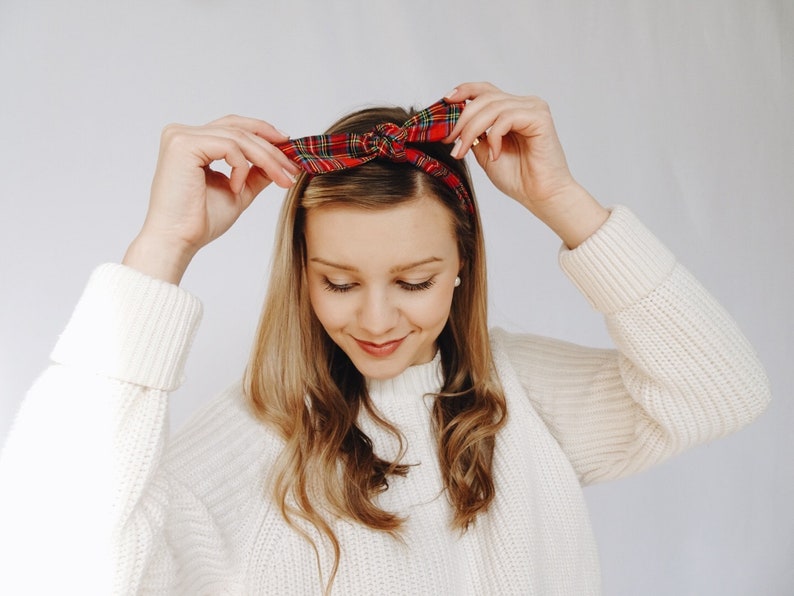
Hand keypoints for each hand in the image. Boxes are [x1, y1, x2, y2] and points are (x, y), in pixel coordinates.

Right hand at [123, 115, 301, 283]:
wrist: (178, 240)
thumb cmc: (200, 221)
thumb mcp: (238, 191)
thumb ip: (255, 173)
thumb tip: (280, 160)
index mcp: (192, 142)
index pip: (233, 126)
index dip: (263, 132)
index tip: (289, 147)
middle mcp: (182, 134)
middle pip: (239, 128)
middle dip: (272, 148)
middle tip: (293, 167)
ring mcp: (180, 136)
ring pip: (238, 137)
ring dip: (266, 158)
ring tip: (281, 179)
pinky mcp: (183, 144)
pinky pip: (228, 146)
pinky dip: (240, 167)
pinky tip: (236, 187)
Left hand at [445, 82, 607, 247]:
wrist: (540, 197)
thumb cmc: (518, 178)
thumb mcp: (485, 152)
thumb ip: (474, 134)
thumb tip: (452, 122)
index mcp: (512, 109)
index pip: (485, 90)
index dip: (464, 91)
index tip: (445, 101)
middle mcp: (524, 104)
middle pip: (485, 97)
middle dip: (462, 120)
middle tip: (450, 141)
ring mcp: (533, 109)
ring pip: (492, 107)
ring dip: (472, 130)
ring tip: (464, 151)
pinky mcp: (540, 118)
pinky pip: (506, 118)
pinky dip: (495, 137)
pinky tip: (495, 155)